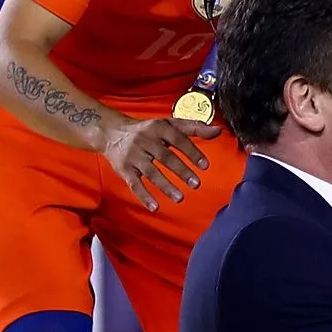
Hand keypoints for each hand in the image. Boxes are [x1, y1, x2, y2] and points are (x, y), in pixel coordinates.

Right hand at [101, 113, 221, 211]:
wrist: (112, 132)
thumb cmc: (147, 129)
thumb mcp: (169, 124)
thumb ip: (194, 127)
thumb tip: (218, 131)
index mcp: (159, 127)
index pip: (178, 139)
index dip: (192, 152)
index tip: (205, 166)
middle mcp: (146, 140)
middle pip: (166, 157)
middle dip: (181, 171)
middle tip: (196, 184)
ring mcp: (134, 156)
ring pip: (151, 172)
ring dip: (166, 186)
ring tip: (180, 198)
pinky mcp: (124, 169)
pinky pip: (134, 184)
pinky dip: (144, 196)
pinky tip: (155, 207)